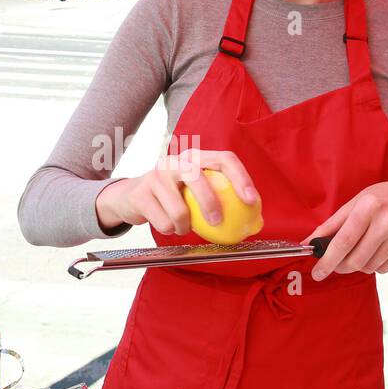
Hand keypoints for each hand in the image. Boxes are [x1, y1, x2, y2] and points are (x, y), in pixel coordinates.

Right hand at [95, 149, 259, 235]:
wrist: (131, 197)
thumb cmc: (173, 196)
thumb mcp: (197, 194)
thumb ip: (226, 204)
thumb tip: (256, 223)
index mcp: (195, 158)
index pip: (224, 159)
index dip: (241, 178)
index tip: (251, 201)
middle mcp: (175, 162)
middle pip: (198, 177)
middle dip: (210, 203)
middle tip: (218, 222)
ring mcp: (156, 176)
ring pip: (179, 210)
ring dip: (185, 227)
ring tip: (183, 226)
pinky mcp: (141, 194)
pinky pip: (164, 223)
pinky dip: (170, 230)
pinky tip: (167, 225)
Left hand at [303, 182, 387, 279]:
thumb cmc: (381, 201)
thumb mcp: (355, 203)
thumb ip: (331, 225)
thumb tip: (309, 243)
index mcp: (370, 205)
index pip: (344, 240)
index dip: (328, 260)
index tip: (318, 272)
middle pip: (356, 259)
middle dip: (341, 266)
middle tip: (337, 264)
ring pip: (369, 266)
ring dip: (359, 264)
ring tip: (362, 249)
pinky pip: (384, 269)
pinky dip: (375, 265)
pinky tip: (378, 250)